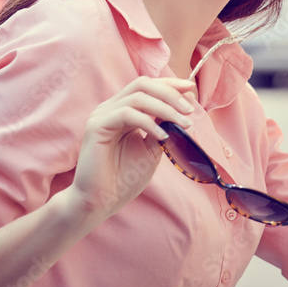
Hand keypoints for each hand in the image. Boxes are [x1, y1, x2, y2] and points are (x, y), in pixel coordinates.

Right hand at [64, 77, 194, 221]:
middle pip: (142, 84)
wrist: (101, 202)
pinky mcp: (96, 126)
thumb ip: (163, 127)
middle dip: (170, 93)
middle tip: (189, 110)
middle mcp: (110, 108)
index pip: (146, 86)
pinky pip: (125, 114)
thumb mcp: (151, 148)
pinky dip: (148, 122)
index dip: (169, 84)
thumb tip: (184, 107)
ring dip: (164, 108)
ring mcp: (101, 115)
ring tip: (183, 123)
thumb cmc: (124, 178)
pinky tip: (162, 135)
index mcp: (122, 110)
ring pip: (137, 97)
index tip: (191, 89)